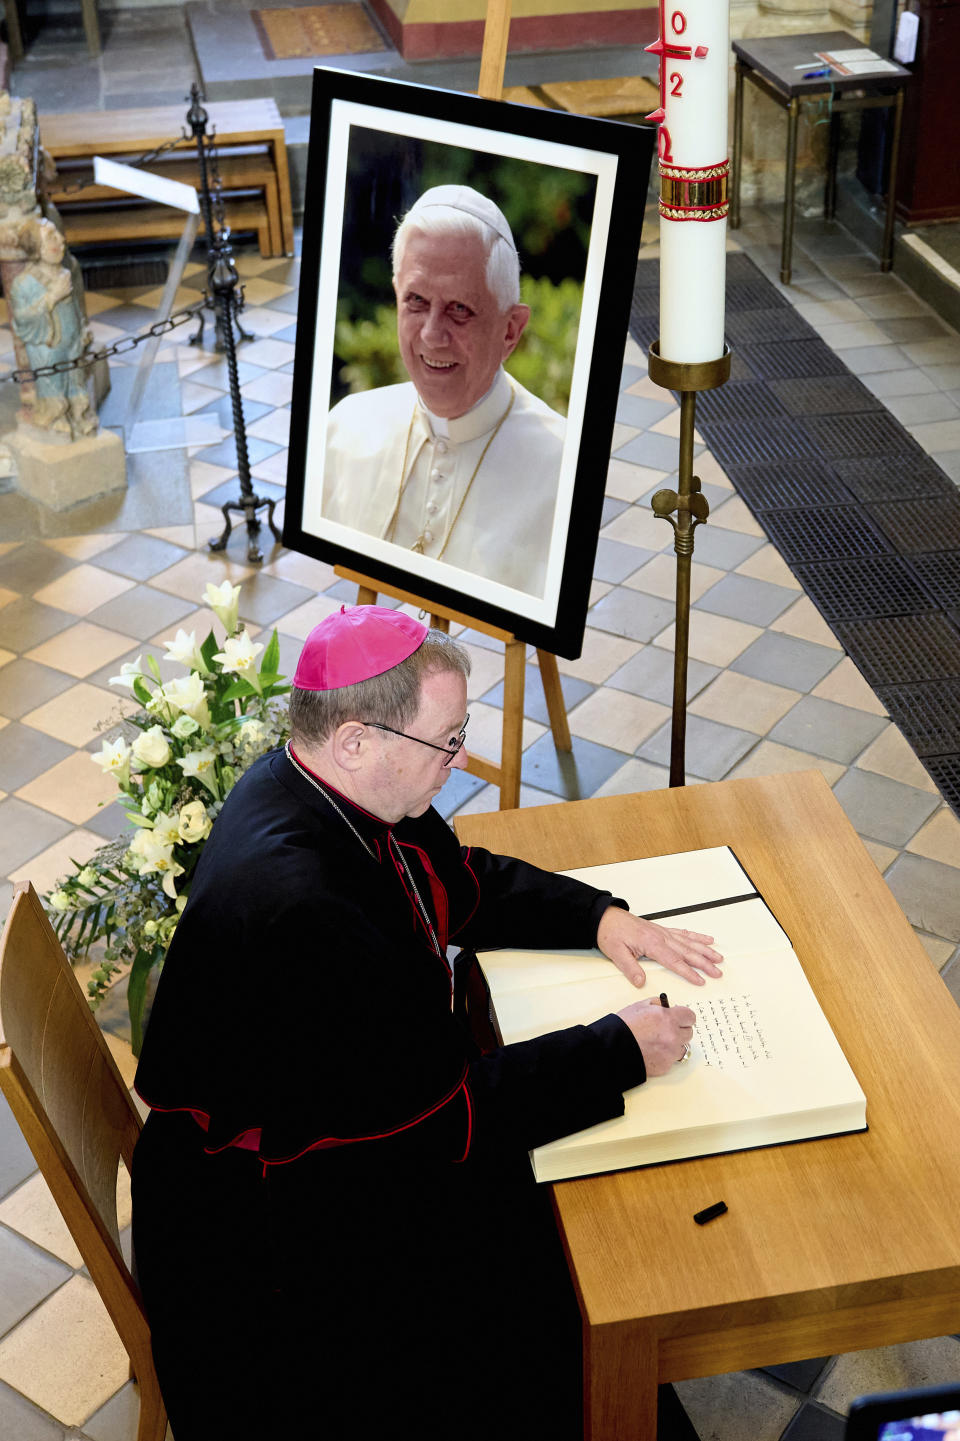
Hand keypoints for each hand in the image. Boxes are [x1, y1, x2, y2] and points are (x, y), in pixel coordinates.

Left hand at [596, 904, 722, 988]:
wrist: (606, 918)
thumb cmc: (611, 934)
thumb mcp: (616, 953)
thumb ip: (630, 968)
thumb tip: (640, 982)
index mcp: (651, 944)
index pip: (674, 961)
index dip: (688, 972)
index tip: (700, 980)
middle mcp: (661, 937)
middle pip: (687, 952)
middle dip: (704, 963)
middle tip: (717, 972)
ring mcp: (663, 932)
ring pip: (689, 942)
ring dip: (705, 950)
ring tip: (719, 958)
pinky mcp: (662, 930)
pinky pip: (683, 933)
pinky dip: (696, 936)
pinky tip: (707, 939)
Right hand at [616, 997, 695, 1076]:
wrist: (612, 1048)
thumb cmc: (624, 1026)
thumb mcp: (640, 1006)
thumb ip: (658, 1003)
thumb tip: (668, 1006)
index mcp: (668, 1018)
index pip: (690, 1017)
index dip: (684, 1017)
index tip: (680, 1018)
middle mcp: (673, 1036)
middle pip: (688, 1032)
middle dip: (679, 1030)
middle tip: (667, 1029)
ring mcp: (670, 1052)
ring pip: (682, 1047)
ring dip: (674, 1044)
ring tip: (658, 1042)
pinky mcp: (665, 1066)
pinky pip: (672, 1059)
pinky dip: (665, 1056)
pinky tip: (653, 1051)